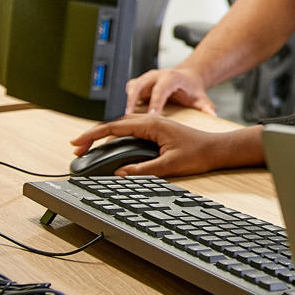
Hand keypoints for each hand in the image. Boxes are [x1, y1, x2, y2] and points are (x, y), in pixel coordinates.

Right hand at [69, 115, 264, 177]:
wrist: (218, 149)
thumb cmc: (198, 154)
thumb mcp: (170, 166)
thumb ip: (144, 170)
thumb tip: (120, 173)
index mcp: (152, 124)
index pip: (115, 127)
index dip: (93, 135)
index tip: (77, 143)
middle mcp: (151, 121)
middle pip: (115, 124)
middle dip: (94, 136)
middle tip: (77, 150)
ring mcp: (154, 124)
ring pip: (122, 126)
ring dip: (104, 136)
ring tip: (88, 149)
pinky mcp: (158, 130)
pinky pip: (131, 130)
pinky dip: (116, 137)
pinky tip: (111, 146)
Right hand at [125, 66, 215, 115]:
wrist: (187, 78)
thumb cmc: (192, 89)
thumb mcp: (200, 98)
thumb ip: (205, 107)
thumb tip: (212, 115)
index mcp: (171, 77)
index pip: (161, 89)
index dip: (155, 102)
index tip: (152, 115)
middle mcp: (156, 75)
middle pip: (140, 85)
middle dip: (132, 99)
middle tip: (127, 115)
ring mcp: (146, 79)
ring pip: (131, 86)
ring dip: (125, 100)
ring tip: (120, 116)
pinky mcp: (139, 84)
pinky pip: (129, 91)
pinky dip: (124, 101)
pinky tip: (122, 115)